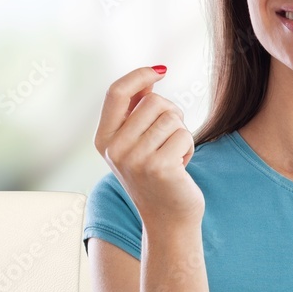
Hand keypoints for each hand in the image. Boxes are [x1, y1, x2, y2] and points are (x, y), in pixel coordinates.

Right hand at [93, 65, 205, 231]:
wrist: (167, 220)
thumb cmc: (156, 174)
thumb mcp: (137, 142)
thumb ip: (138, 110)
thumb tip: (151, 75)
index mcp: (104, 139)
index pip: (116, 92)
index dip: (139, 75)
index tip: (161, 72)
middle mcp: (115, 149)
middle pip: (152, 101)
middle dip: (171, 112)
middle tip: (170, 136)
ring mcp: (135, 159)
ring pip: (171, 117)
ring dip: (181, 132)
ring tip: (173, 154)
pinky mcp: (159, 167)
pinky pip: (184, 135)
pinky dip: (188, 147)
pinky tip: (180, 166)